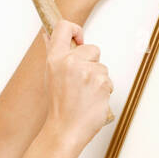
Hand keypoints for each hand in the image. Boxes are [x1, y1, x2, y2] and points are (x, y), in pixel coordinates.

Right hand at [43, 18, 112, 148]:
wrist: (65, 130)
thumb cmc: (59, 106)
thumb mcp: (51, 76)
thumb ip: (53, 53)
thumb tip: (49, 35)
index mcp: (55, 58)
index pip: (64, 27)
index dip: (75, 29)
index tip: (80, 38)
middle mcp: (71, 62)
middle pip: (93, 48)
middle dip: (92, 63)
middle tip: (82, 82)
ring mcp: (88, 72)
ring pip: (103, 67)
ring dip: (99, 79)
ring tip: (86, 95)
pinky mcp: (103, 83)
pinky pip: (109, 81)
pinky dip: (104, 91)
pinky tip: (93, 100)